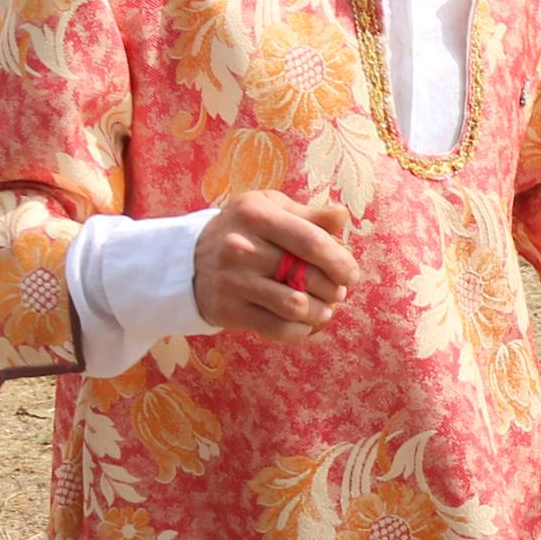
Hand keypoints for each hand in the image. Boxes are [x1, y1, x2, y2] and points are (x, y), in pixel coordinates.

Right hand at [192, 191, 361, 338]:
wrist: (190, 260)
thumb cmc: (245, 230)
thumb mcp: (270, 208)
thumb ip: (309, 214)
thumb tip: (342, 216)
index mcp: (256, 214)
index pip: (312, 241)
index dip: (340, 261)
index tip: (350, 274)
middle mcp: (240, 246)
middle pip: (306, 276)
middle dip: (334, 289)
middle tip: (337, 291)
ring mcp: (232, 280)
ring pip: (296, 306)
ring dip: (320, 312)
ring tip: (324, 308)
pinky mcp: (227, 309)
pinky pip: (277, 328)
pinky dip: (300, 330)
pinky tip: (303, 322)